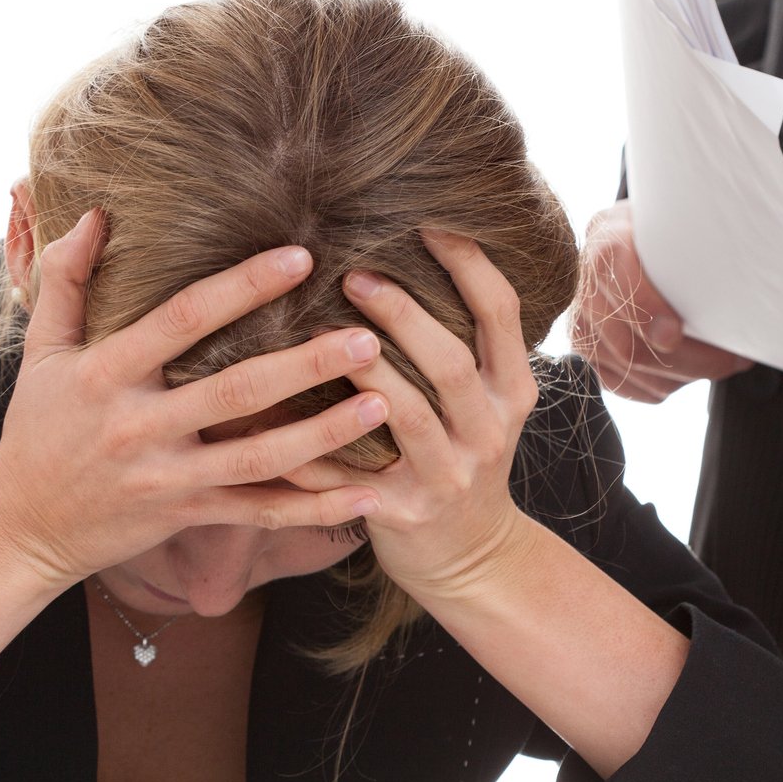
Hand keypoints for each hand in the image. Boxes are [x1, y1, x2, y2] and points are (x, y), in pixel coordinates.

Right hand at [0, 208, 387, 587]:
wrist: (20, 530)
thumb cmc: (36, 431)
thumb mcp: (41, 351)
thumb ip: (66, 279)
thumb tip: (94, 213)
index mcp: (106, 374)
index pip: (183, 320)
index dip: (242, 287)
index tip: (300, 257)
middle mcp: (140, 426)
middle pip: (236, 391)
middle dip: (306, 363)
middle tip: (369, 336)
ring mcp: (168, 478)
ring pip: (259, 458)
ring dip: (325, 434)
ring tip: (382, 403)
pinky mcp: (187, 517)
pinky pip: (259, 514)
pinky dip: (316, 510)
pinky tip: (368, 495)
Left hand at [287, 230, 540, 602]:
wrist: (473, 559)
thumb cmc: (464, 458)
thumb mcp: (489, 403)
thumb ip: (466, 345)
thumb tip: (413, 255)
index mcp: (513, 392)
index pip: (501, 314)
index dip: (470, 264)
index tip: (430, 222)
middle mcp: (488, 431)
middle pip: (449, 363)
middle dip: (403, 314)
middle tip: (354, 275)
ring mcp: (449, 476)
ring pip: (406, 416)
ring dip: (361, 371)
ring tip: (320, 334)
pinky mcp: (405, 514)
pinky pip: (348, 478)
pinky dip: (308, 450)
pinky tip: (269, 420)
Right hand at [572, 200, 750, 402]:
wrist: (639, 243)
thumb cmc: (672, 234)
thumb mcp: (684, 224)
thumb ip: (699, 244)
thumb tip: (742, 291)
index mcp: (607, 237)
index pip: (613, 272)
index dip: (643, 308)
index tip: (674, 334)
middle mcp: (584, 282)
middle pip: (625, 342)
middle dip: (686, 358)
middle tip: (732, 358)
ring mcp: (580, 321)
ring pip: (630, 370)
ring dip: (684, 374)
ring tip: (723, 363)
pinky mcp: (589, 354)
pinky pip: (625, 386)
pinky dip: (664, 385)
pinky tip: (691, 371)